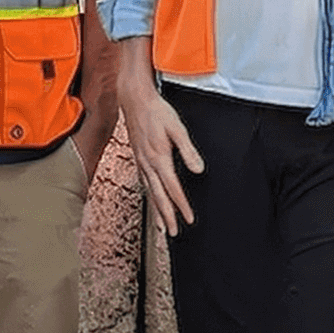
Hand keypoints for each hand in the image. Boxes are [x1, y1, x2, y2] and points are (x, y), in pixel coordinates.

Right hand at [121, 67, 202, 237]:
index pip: (172, 188)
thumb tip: (198, 169)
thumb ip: (188, 150)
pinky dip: (148, 195)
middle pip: (158, 196)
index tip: (188, 219)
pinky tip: (151, 199)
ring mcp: (141, 161)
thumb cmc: (156, 112)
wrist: (135, 100)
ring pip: (149, 191)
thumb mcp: (177, 128)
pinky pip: (143, 182)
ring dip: (156, 210)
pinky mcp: (138, 157)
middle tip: (171, 233)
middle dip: (166, 216)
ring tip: (161, 225)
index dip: (181, 206)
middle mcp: (148, 163)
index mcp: (159, 158)